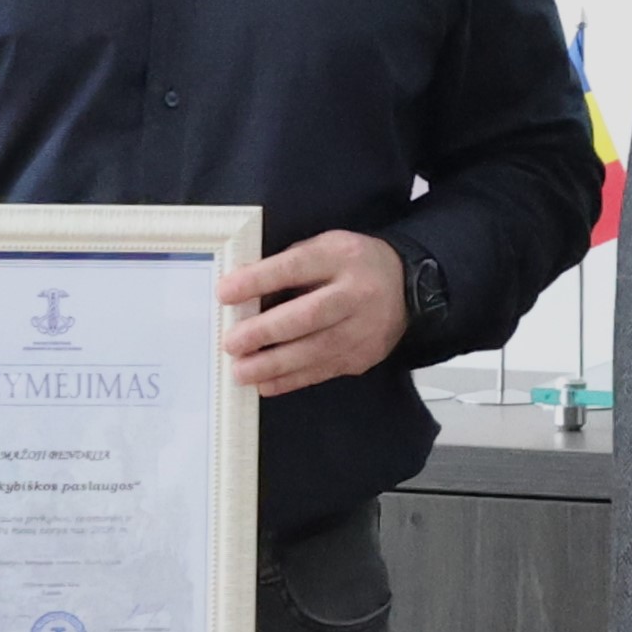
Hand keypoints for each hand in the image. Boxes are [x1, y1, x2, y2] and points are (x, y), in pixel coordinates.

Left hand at [225, 230, 409, 397]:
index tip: (224, 293)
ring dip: (273, 364)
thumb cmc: (351, 266)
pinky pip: (322, 372)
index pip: (296, 267)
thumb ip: (288, 266)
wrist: (407, 288)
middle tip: (231, 343)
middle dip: (266, 332)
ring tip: (241, 371)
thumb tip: (242, 290)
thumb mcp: (323, 248)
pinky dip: (291, 380)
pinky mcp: (363, 356)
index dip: (259, 281)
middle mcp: (356, 293)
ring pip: (315, 351)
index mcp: (341, 257)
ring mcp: (363, 329)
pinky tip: (265, 384)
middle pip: (308, 315)